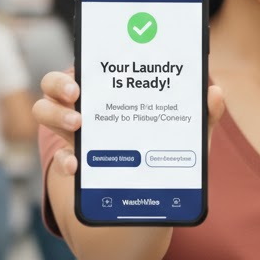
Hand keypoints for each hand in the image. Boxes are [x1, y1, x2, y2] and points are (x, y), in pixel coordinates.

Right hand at [32, 70, 225, 177]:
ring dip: (56, 116)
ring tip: (79, 126)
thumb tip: (215, 93)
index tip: (83, 69)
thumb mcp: (190, 134)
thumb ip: (204, 115)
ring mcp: (74, 135)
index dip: (78, 61)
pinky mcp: (73, 164)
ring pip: (45, 112)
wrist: (150, 199)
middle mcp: (85, 107)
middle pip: (53, 84)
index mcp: (111, 90)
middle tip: (78, 97)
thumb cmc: (168, 150)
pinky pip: (57, 159)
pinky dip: (64, 162)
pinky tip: (77, 167)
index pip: (85, 65)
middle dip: (58, 85)